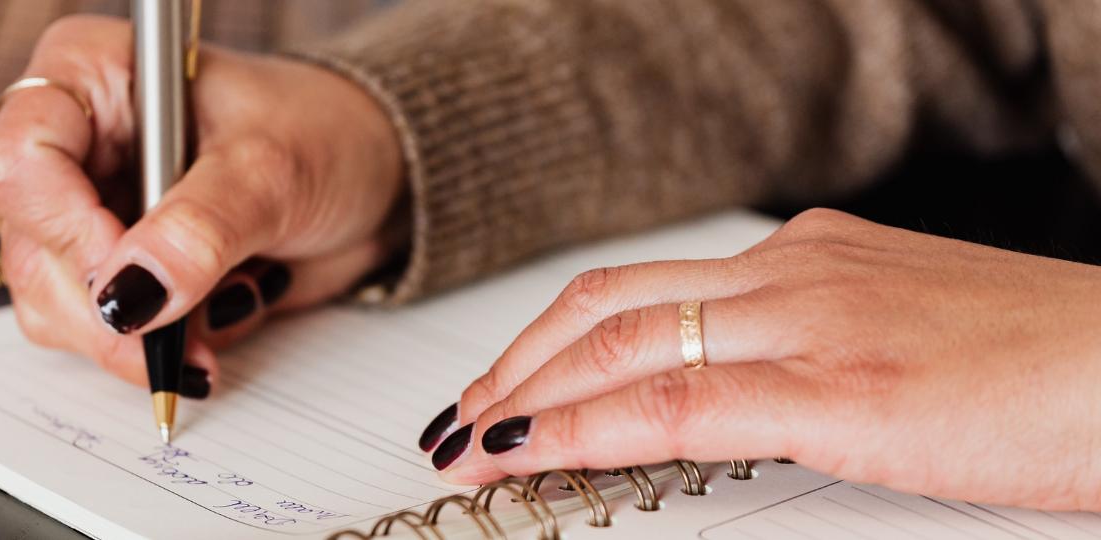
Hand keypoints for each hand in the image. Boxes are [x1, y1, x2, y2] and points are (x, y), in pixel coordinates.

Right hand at [0, 16, 403, 390]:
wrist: (375, 179)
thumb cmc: (327, 134)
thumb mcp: (270, 171)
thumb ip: (200, 231)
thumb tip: (131, 296)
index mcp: (92, 77)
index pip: (21, 159)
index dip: (67, 229)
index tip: (134, 275)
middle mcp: (76, 144)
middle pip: (31, 247)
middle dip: (107, 307)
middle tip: (179, 332)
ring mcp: (92, 211)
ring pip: (54, 303)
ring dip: (136, 336)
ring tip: (222, 312)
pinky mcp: (120, 270)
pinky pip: (101, 333)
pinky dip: (160, 346)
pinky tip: (220, 315)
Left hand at [421, 209, 1100, 510]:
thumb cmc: (1047, 364)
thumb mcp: (905, 341)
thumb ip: (815, 355)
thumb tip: (741, 398)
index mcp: (810, 259)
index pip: (642, 291)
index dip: (553, 338)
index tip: (506, 383)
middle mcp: (796, 274)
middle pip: (607, 305)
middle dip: (516, 362)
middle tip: (461, 414)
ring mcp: (812, 323)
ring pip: (621, 345)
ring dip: (528, 394)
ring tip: (472, 439)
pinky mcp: (840, 389)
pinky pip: (676, 401)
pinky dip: (587, 425)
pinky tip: (535, 450)